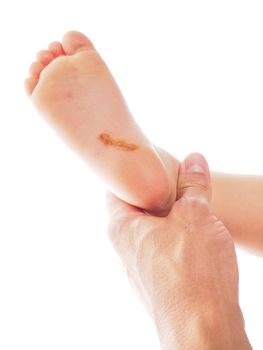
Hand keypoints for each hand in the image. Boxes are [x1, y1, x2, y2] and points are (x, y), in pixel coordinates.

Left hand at [106, 153, 250, 349]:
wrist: (203, 329)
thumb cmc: (192, 269)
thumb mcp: (195, 215)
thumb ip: (193, 185)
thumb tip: (195, 159)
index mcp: (122, 226)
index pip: (116, 188)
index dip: (131, 172)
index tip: (148, 161)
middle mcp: (125, 247)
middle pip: (136, 209)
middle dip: (156, 194)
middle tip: (177, 180)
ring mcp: (141, 267)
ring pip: (151, 230)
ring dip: (170, 217)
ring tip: (190, 207)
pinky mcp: (158, 282)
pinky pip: (164, 250)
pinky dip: (176, 238)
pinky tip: (195, 238)